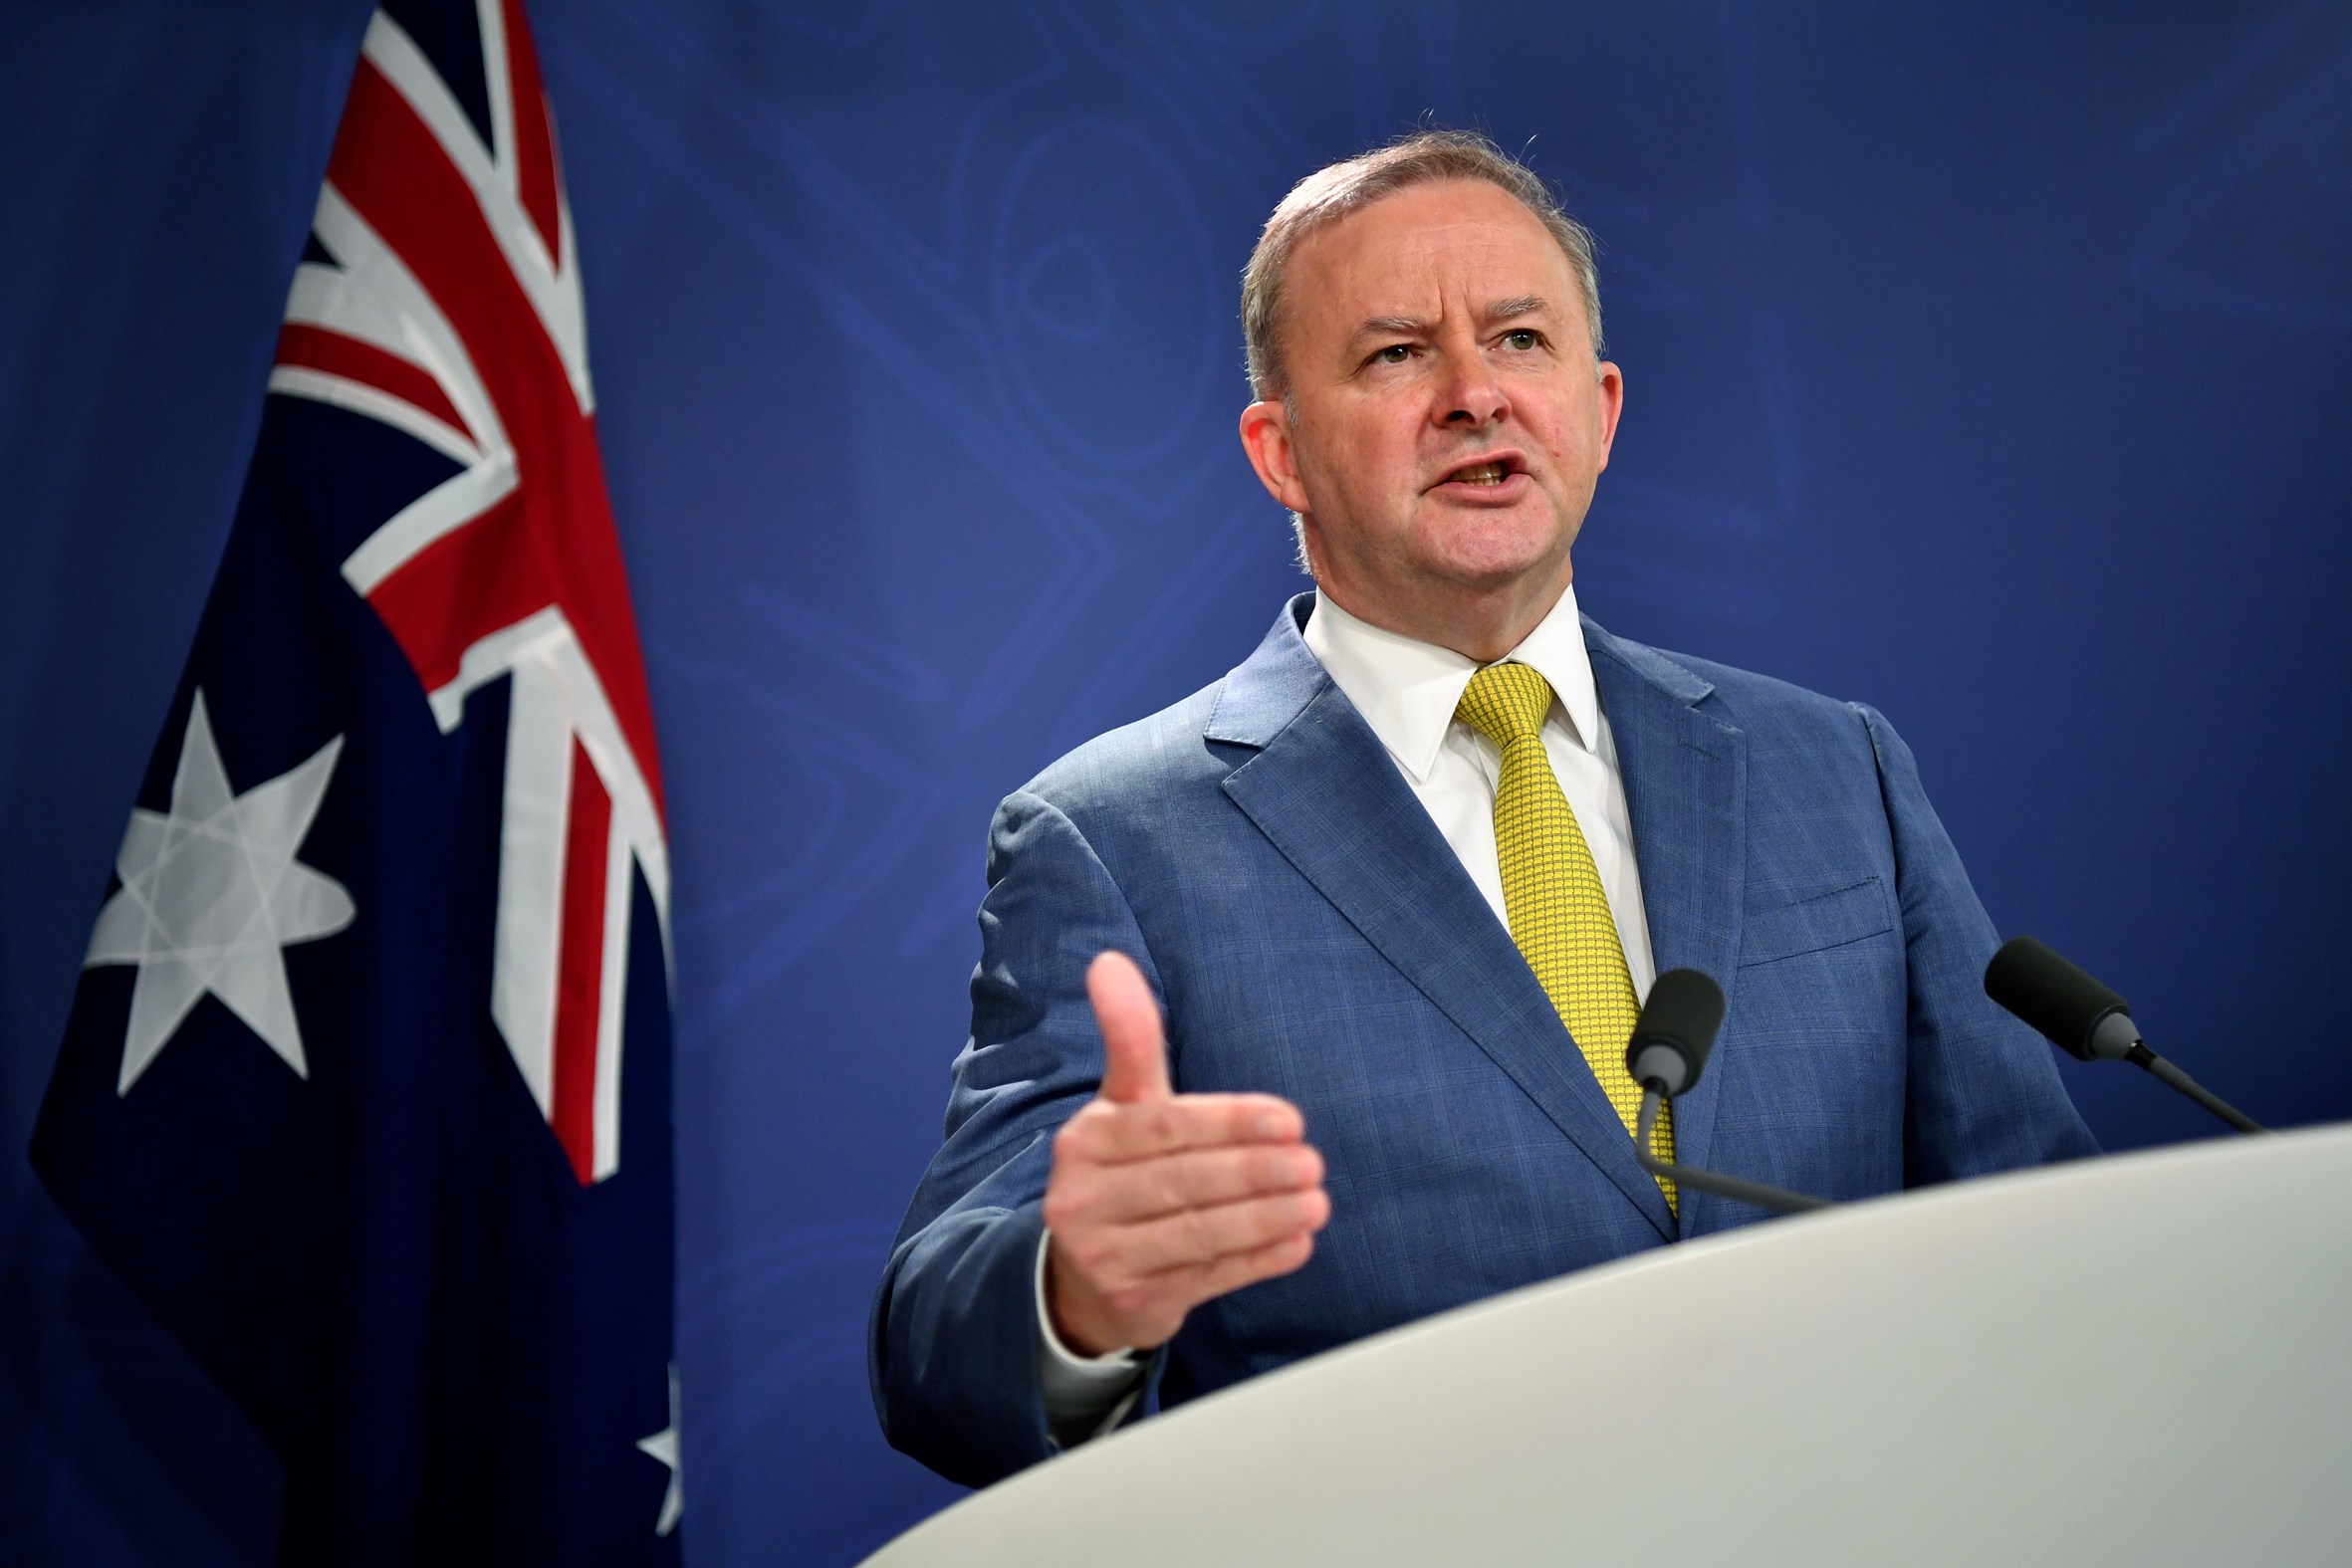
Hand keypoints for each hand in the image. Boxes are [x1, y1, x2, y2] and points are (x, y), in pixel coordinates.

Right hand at [1043, 951, 1329, 1356]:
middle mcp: (1083, 1198)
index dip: (1229, 1123)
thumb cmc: (1121, 1172)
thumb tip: (1109, 962)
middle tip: (1311, 1162)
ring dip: (1264, 1219)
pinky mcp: (1132, 1302)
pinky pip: (1205, 1279)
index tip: (1289, 1119)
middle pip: (1181, 1181)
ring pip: (1196, 1234)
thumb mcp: (1122, 1105)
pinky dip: (1256, 1263)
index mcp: (1086, 1140)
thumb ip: (1130, 1039)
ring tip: (1316, 1202)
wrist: (1080, 1275)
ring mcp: (1104, 1256)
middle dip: (1253, 1172)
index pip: (1165, 1127)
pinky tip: (1298, 1245)